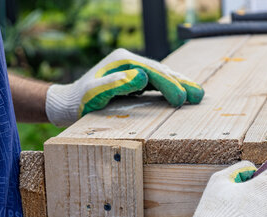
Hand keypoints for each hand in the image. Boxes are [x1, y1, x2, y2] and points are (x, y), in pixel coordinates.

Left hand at [45, 48, 203, 126]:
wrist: (67, 104)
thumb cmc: (79, 102)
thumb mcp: (95, 94)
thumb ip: (117, 84)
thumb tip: (142, 76)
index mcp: (123, 61)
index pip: (153, 72)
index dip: (169, 84)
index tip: (181, 98)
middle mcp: (130, 62)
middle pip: (162, 71)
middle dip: (181, 83)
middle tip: (199, 96)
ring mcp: (133, 71)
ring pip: (162, 76)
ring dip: (180, 85)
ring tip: (198, 95)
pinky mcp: (134, 81)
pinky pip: (157, 83)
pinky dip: (171, 89)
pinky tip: (182, 96)